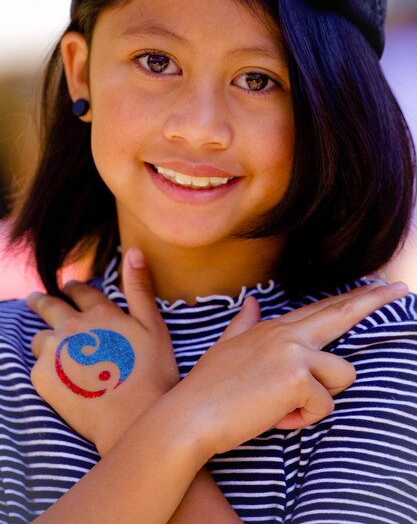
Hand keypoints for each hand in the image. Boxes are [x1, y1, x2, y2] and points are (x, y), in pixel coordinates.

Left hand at [29, 247, 178, 454]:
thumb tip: (134, 250)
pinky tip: (57, 377)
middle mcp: (73, 326)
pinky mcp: (42, 377)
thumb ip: (140, 288)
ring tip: (51, 347)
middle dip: (42, 301)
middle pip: (49, 306)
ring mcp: (55, 351)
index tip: (69, 287)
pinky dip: (45, 367)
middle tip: (35, 300)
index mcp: (100, 313)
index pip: (80, 291)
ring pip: (41, 337)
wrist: (133, 418)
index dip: (74, 288)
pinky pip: (36, 365)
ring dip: (45, 338)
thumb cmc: (152, 373)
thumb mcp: (154, 326)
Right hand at [173, 281, 407, 457]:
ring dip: (318, 399)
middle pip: (342, 313)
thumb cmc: (209, 386)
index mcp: (275, 329)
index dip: (351, 298)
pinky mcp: (298, 377)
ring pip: (343, 375)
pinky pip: (323, 406)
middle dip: (375, 300)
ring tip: (281, 405)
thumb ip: (244, 323)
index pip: (321, 309)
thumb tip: (254, 301)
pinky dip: (300, 420)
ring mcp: (294, 351)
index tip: (378, 287)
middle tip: (403, 287)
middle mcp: (288, 334)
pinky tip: (273, 416)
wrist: (190, 414)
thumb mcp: (226, 347)